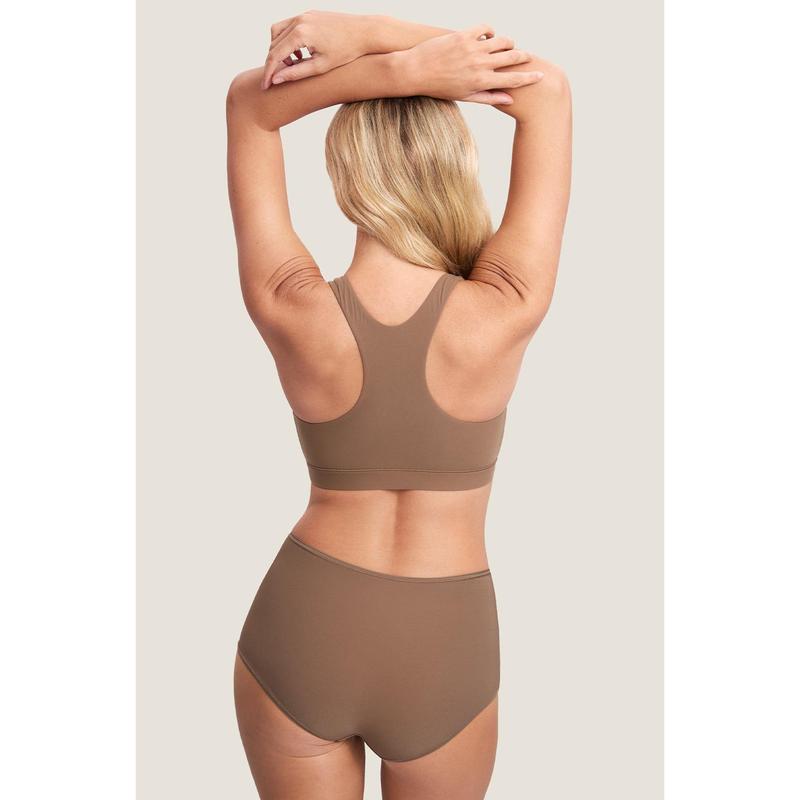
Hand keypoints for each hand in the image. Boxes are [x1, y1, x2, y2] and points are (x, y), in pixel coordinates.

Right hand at [262, 10, 372, 88]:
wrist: (364, 32)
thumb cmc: (346, 52)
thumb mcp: (320, 67)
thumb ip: (296, 73)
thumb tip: (276, 80)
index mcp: (301, 34)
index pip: (275, 55)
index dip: (268, 73)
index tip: (265, 86)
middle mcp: (299, 20)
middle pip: (273, 43)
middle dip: (273, 62)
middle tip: (279, 78)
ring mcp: (303, 15)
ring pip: (278, 32)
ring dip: (279, 50)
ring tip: (293, 65)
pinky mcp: (308, 14)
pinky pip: (289, 26)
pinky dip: (288, 40)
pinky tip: (300, 54)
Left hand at [400, 24, 543, 105]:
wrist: (416, 71)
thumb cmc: (440, 88)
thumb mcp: (466, 96)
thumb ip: (489, 97)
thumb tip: (509, 100)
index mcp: (482, 82)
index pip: (513, 80)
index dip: (529, 78)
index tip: (541, 76)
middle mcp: (480, 65)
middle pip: (512, 58)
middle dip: (524, 57)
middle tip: (530, 57)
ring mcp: (472, 48)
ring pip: (501, 41)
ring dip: (508, 43)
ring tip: (508, 46)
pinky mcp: (464, 35)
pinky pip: (485, 28)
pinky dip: (490, 32)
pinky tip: (489, 37)